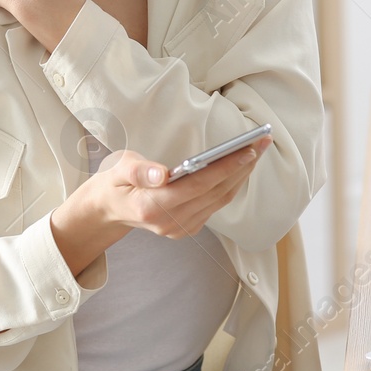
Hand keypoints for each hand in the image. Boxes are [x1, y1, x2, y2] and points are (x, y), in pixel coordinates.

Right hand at [49, 137, 270, 275]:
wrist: (108, 211)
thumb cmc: (115, 183)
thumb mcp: (117, 169)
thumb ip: (139, 171)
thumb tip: (163, 174)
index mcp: (152, 207)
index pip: (199, 186)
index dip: (226, 168)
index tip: (248, 150)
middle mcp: (171, 223)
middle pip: (216, 193)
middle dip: (243, 166)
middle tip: (262, 141)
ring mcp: (181, 229)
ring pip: (221, 199)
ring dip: (242, 174)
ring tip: (258, 148)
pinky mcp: (188, 228)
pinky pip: (217, 204)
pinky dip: (232, 184)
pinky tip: (242, 165)